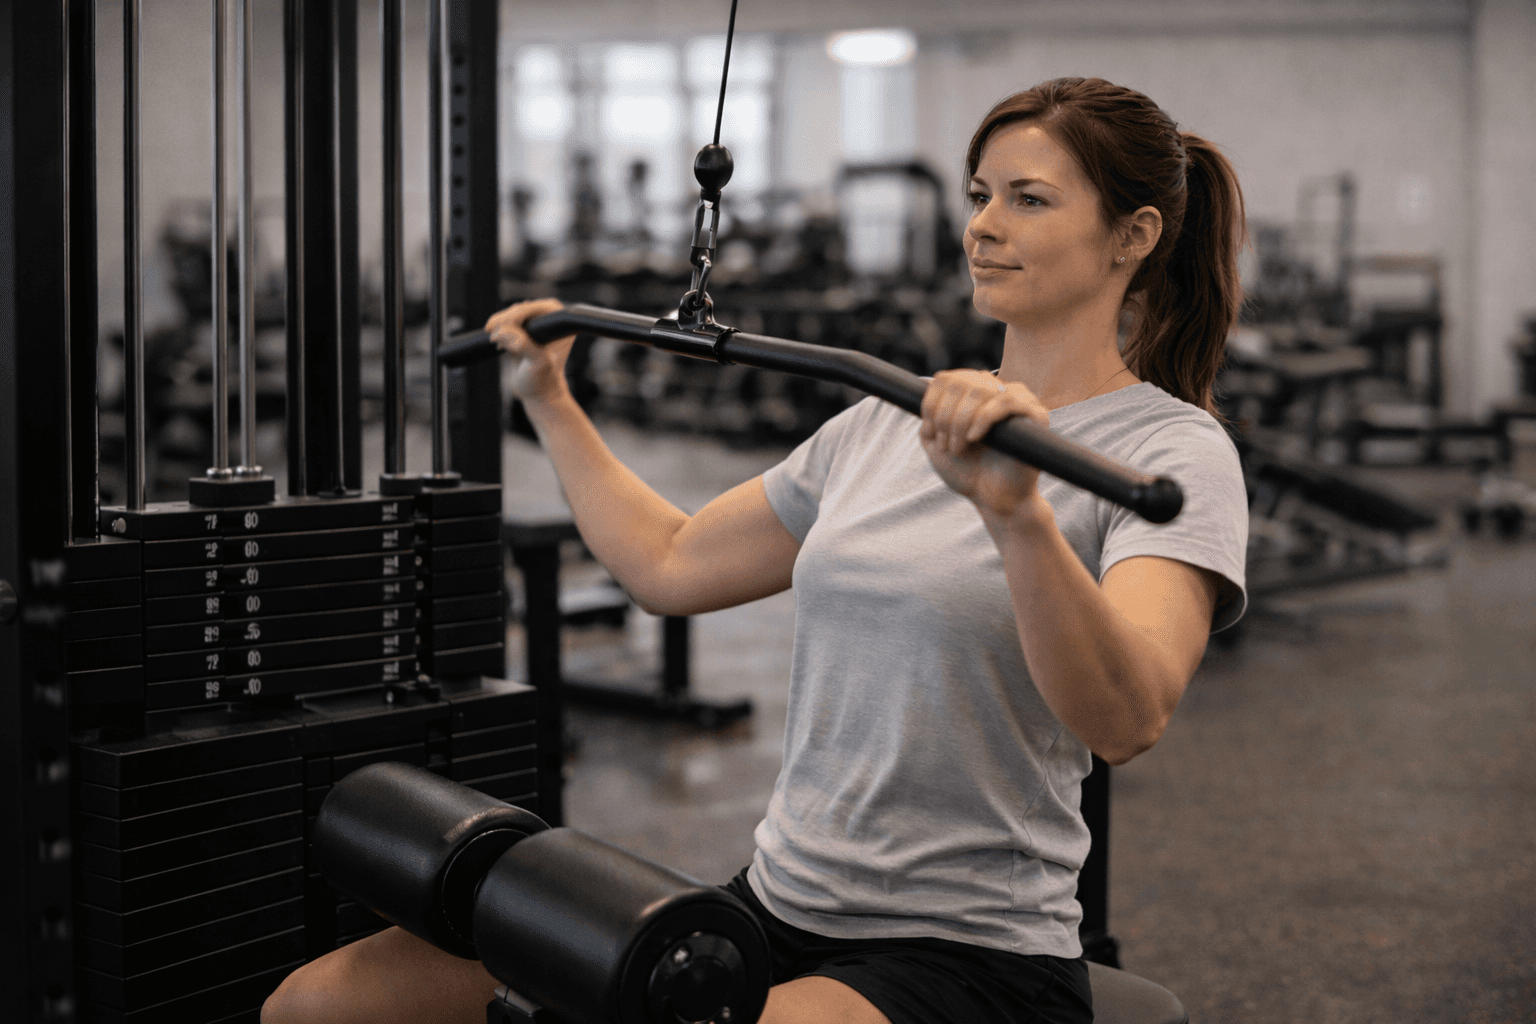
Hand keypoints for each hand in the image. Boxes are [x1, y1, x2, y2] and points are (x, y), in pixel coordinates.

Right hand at [484, 298, 575, 403]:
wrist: (537, 392)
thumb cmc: (543, 379)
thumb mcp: (537, 363)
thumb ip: (524, 345)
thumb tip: (504, 332)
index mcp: (560, 323)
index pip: (534, 308)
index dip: (516, 315)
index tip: (500, 326)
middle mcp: (549, 320)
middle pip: (521, 309)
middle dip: (504, 320)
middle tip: (492, 332)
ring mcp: (536, 324)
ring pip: (511, 314)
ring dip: (499, 324)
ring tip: (495, 340)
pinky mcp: (524, 331)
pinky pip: (506, 322)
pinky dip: (498, 329)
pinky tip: (498, 342)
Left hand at [919, 370, 1051, 523]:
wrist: (994, 500)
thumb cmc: (968, 473)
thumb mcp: (936, 443)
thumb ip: (928, 417)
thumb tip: (929, 391)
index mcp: (974, 395)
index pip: (948, 378)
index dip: (932, 402)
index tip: (931, 432)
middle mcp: (997, 391)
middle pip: (962, 381)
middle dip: (945, 415)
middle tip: (946, 444)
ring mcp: (1017, 401)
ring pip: (982, 387)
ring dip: (961, 419)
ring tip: (959, 446)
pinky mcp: (1035, 414)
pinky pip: (1007, 401)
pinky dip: (984, 418)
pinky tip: (975, 438)